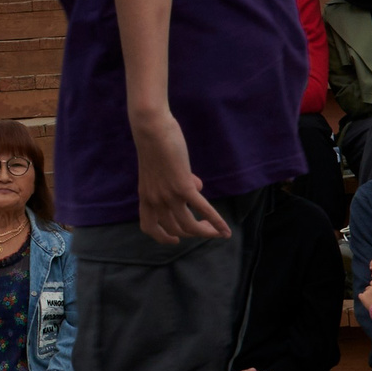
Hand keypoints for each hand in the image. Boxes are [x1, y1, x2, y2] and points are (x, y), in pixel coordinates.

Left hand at [132, 110, 228, 243]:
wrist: (152, 130)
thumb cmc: (156, 144)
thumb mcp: (161, 169)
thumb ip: (177, 182)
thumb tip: (198, 188)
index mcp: (145, 197)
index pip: (149, 227)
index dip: (162, 237)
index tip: (175, 240)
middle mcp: (155, 200)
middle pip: (175, 229)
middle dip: (192, 233)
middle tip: (205, 230)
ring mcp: (169, 195)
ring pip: (189, 225)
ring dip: (205, 232)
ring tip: (215, 232)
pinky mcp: (183, 187)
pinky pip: (203, 210)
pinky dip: (216, 222)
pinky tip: (226, 230)